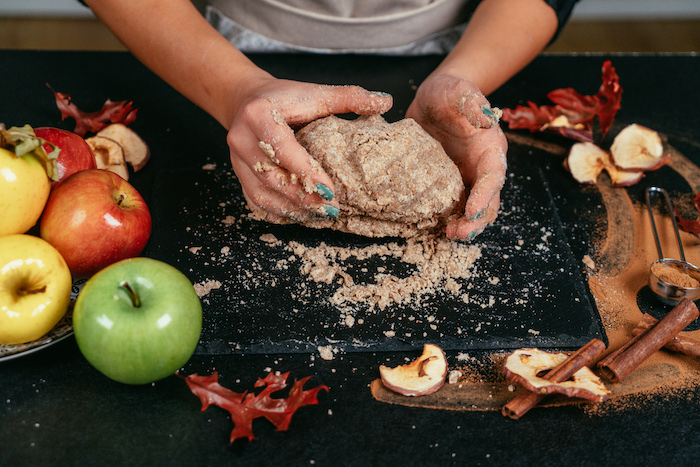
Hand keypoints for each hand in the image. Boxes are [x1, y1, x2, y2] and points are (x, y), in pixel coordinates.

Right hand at [226, 75, 391, 220]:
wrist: (246, 100)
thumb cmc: (285, 98)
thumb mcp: (315, 93)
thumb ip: (349, 97)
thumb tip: (385, 101)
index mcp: (258, 114)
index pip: (283, 148)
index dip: (306, 172)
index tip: (330, 191)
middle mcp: (241, 139)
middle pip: (271, 177)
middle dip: (302, 197)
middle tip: (331, 210)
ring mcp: (236, 160)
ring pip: (262, 193)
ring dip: (292, 209)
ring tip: (320, 216)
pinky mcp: (239, 174)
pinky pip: (256, 200)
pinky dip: (279, 212)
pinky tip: (302, 216)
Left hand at [406, 73, 506, 239]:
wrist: (434, 98)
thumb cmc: (449, 92)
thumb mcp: (457, 90)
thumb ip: (470, 101)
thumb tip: (486, 115)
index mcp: (489, 149)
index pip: (493, 176)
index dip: (486, 195)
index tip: (473, 210)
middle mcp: (480, 168)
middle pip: (487, 201)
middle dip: (476, 220)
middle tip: (458, 232)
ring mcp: (464, 178)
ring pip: (470, 209)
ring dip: (463, 225)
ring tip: (448, 233)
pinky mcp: (446, 184)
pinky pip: (449, 206)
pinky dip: (443, 218)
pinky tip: (429, 226)